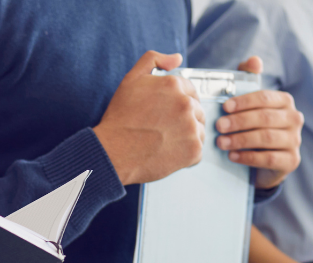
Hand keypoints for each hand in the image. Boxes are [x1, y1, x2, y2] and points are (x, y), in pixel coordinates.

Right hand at [92, 51, 204, 185]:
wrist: (113, 152)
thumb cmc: (120, 119)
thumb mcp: (131, 79)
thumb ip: (154, 61)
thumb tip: (177, 58)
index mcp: (173, 85)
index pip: (190, 91)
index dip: (178, 103)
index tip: (166, 114)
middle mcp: (186, 104)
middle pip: (197, 110)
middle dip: (184, 119)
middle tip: (162, 129)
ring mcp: (192, 127)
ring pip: (199, 130)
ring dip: (187, 136)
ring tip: (164, 142)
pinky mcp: (193, 150)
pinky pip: (198, 151)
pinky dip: (186, 155)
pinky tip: (168, 153)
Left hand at [216, 57, 302, 188]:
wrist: (264, 162)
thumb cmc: (253, 126)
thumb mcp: (249, 103)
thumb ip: (248, 79)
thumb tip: (254, 60)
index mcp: (284, 101)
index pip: (264, 98)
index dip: (243, 102)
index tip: (224, 107)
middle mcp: (294, 119)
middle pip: (265, 118)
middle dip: (239, 121)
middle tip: (218, 126)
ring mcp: (295, 140)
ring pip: (267, 137)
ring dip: (241, 140)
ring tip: (221, 143)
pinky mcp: (292, 160)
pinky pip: (269, 158)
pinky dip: (248, 157)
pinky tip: (232, 156)